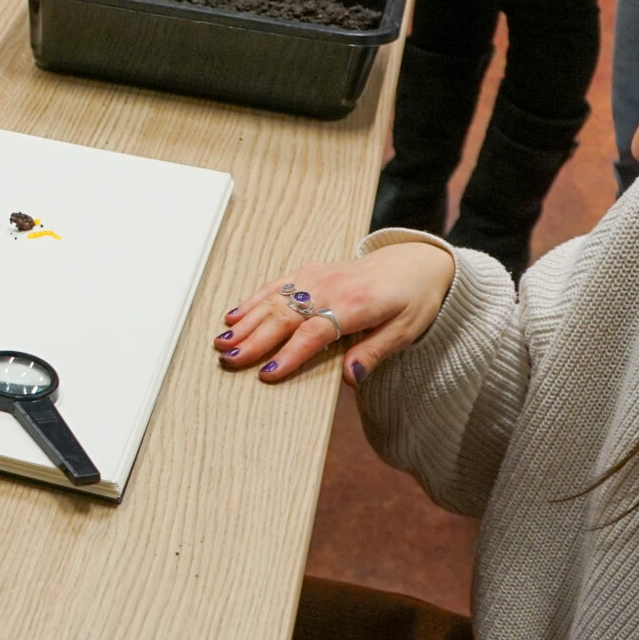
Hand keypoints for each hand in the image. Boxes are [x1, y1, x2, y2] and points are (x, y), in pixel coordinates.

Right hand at [214, 241, 454, 383]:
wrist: (416, 261)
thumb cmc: (413, 299)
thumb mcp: (406, 331)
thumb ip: (375, 353)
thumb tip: (351, 378)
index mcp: (356, 304)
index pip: (315, 333)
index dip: (290, 354)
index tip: (268, 373)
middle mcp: (330, 287)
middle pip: (286, 317)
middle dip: (255, 340)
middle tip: (229, 360)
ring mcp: (316, 277)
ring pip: (274, 301)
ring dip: (246, 322)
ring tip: (222, 342)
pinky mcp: (309, 272)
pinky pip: (276, 286)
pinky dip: (252, 301)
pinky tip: (233, 316)